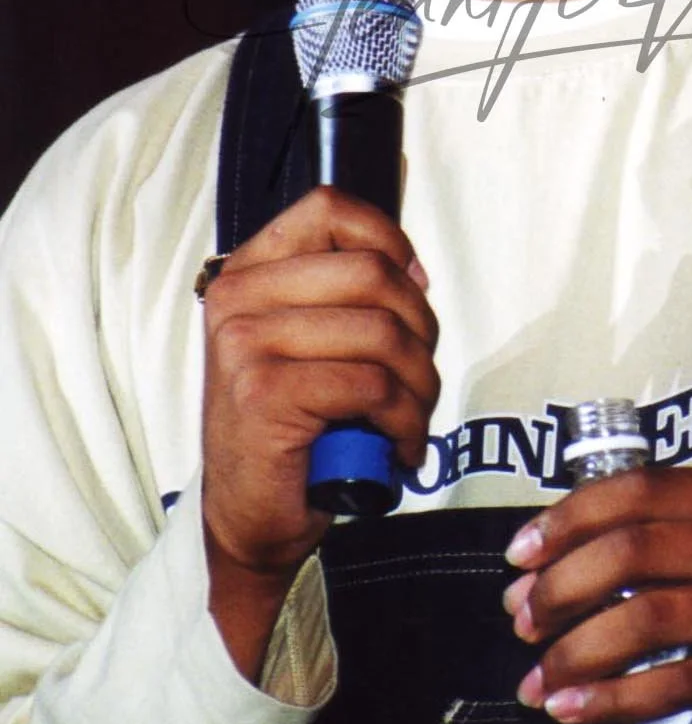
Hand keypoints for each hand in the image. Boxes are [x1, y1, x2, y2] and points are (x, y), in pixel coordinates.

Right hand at [200, 187, 438, 678]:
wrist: (247, 515)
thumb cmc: (292, 426)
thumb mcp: (310, 341)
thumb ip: (345, 295)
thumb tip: (414, 270)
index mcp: (249, 272)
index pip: (328, 208)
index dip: (389, 240)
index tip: (414, 286)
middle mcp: (237, 298)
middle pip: (371, 274)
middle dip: (420, 328)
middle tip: (420, 375)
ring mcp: (244, 344)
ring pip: (380, 333)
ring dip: (420, 383)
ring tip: (414, 416)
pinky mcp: (263, 394)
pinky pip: (372, 386)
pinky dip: (406, 420)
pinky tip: (401, 447)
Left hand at [501, 468, 691, 723]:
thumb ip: (685, 532)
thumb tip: (576, 555)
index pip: (636, 490)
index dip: (567, 518)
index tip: (519, 553)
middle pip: (628, 550)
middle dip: (558, 587)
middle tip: (521, 620)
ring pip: (642, 617)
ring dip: (574, 651)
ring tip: (536, 680)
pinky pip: (674, 681)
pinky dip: (613, 699)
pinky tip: (574, 712)